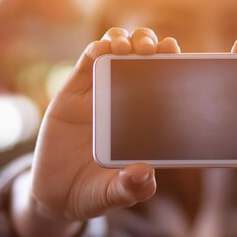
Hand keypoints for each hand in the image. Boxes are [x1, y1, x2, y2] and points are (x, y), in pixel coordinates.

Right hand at [11, 27, 179, 236]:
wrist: (54, 195)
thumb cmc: (93, 192)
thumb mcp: (112, 195)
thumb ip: (129, 189)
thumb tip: (145, 174)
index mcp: (145, 122)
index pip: (165, 85)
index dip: (175, 67)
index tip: (181, 58)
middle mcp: (126, 102)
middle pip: (144, 60)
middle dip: (153, 46)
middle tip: (157, 49)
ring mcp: (101, 94)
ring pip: (118, 53)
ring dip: (129, 41)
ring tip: (132, 46)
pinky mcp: (75, 91)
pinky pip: (89, 61)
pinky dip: (98, 49)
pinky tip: (106, 47)